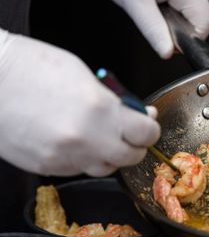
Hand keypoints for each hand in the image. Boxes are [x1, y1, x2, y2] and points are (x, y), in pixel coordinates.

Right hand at [0, 30, 160, 176]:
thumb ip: (116, 100)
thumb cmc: (30, 67)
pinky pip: (79, 170)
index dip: (150, 130)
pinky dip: (84, 158)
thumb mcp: (83, 75)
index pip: (147, 134)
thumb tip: (141, 114)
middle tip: (128, 133)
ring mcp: (65, 157)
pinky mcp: (48, 167)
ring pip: (106, 168)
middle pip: (131, 157)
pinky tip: (74, 140)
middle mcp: (86, 139)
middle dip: (134, 145)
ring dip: (110, 155)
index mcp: (100, 110)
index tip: (147, 125)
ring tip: (98, 135)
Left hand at [102, 0, 208, 58]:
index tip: (168, 42)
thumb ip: (152, 29)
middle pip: (199, 21)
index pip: (204, 25)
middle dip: (177, 28)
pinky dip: (169, 9)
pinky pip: (183, 6)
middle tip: (153, 18)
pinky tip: (155, 0)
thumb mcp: (134, 2)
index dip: (187, 40)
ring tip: (152, 5)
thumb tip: (167, 53)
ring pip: (190, 15)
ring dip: (172, 19)